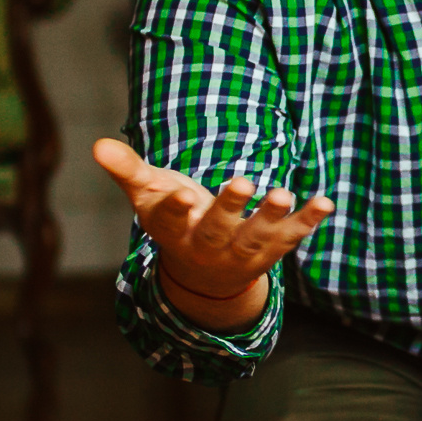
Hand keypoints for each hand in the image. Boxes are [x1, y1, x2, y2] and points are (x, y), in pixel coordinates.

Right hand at [92, 137, 332, 329]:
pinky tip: (325, 202)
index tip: (182, 193)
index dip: (175, 207)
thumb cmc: (174, 219)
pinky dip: (308, 221)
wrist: (204, 275)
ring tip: (283, 193)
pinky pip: (291, 238)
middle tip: (243, 183)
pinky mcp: (271, 251)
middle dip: (230, 209)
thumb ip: (127, 170)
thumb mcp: (148, 194)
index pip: (171, 219)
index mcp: (173, 230)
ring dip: (271, 216)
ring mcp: (241, 251)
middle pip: (217, 229)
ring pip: (256, 238)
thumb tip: (96, 145)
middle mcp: (207, 245)